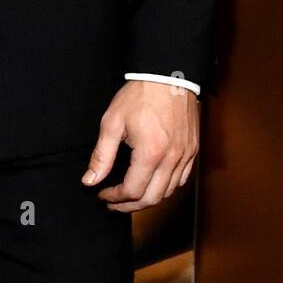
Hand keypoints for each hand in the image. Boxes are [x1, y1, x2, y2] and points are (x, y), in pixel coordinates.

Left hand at [83, 80, 199, 212]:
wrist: (168, 76)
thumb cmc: (139, 96)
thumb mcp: (112, 122)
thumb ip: (102, 155)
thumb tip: (90, 180)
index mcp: (151, 154)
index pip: (133, 191)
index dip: (114, 198)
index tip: (101, 194)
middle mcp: (172, 160)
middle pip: (152, 198)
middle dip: (130, 206)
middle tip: (113, 203)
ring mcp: (185, 157)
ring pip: (169, 193)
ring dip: (148, 199)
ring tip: (129, 196)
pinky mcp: (192, 151)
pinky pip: (181, 180)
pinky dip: (165, 188)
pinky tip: (151, 183)